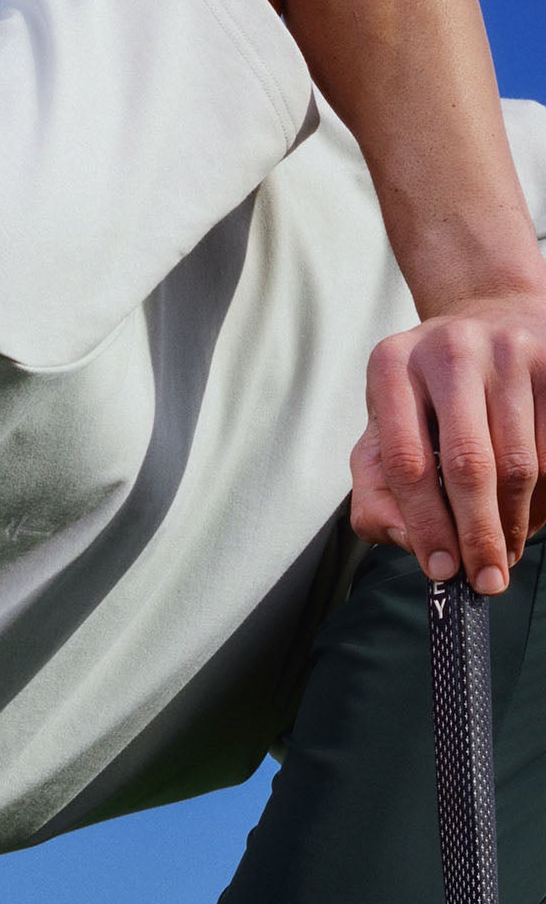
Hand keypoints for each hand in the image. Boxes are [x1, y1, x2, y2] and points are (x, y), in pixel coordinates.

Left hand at [351, 291, 545, 592]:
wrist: (489, 322)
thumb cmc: (425, 400)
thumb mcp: (380, 436)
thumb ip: (374, 495)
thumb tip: (408, 542)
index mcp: (392, 368)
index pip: (407, 464)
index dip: (427, 527)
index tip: (442, 572)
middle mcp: (451, 350)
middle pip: (470, 465)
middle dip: (479, 535)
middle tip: (487, 580)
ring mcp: (509, 350)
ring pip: (522, 462)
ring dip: (516, 522)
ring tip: (507, 551)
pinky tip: (530, 517)